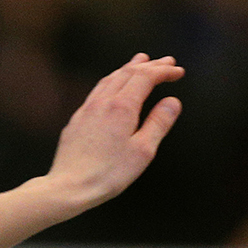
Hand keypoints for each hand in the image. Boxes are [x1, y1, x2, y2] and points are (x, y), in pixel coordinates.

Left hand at [45, 53, 183, 208]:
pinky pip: (97, 91)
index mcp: (121, 107)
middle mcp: (101, 103)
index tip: (178, 71)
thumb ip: (158, 123)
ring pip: (109, 79)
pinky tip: (113, 86)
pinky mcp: (76, 120)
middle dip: (149, 65)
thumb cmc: (108, 173)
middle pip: (127, 73)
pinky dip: (112, 80)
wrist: (69, 187)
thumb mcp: (143, 150)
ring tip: (140, 62)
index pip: (145, 77)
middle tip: (166, 61)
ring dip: (127, 68)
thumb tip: (172, 102)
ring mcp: (86, 110)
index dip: (163, 71)